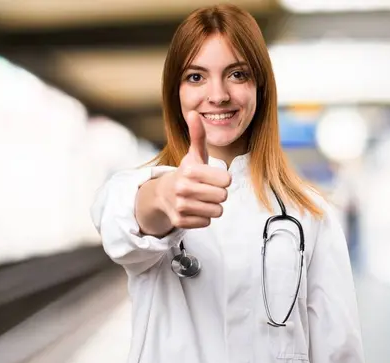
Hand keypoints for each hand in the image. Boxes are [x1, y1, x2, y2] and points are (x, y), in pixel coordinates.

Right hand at [156, 111, 231, 228]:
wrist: (163, 193)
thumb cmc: (187, 172)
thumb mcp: (194, 154)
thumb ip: (198, 135)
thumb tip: (194, 112)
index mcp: (190, 170)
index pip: (227, 180)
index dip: (223, 179)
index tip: (213, 177)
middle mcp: (183, 188)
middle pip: (223, 196)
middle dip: (218, 193)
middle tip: (207, 189)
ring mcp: (180, 206)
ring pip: (217, 211)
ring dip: (212, 206)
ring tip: (201, 199)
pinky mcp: (179, 221)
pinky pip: (207, 222)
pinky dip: (203, 217)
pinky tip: (194, 209)